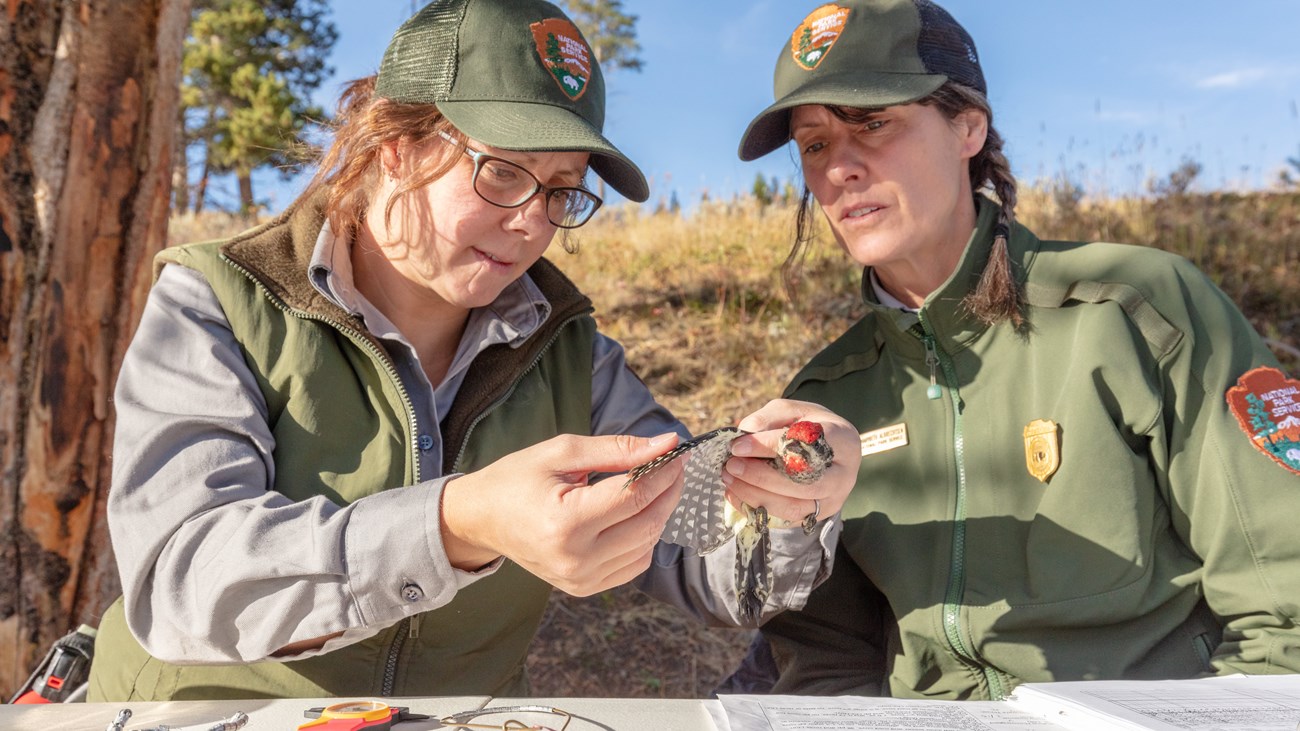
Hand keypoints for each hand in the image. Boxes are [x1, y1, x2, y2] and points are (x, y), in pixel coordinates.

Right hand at [440, 433, 683, 595]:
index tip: (676, 451)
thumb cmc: (518, 478)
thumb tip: (666, 444)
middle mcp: (575, 558)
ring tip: (654, 485)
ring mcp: (581, 579)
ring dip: (659, 513)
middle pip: (647, 523)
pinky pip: (634, 565)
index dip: (663, 472)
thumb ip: (618, 449)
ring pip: (647, 545)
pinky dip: (644, 538)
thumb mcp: (563, 452)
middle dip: (669, 491)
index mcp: (566, 522)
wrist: (482, 518)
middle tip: (673, 465)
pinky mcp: (584, 588)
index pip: (635, 496)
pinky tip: (635, 515)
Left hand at [723, 399, 860, 524]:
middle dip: (762, 477)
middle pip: (804, 484)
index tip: (738, 445)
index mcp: (844, 441)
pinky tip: (734, 494)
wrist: (828, 452)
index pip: (807, 446)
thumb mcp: (792, 411)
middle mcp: (844, 477)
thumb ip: (769, 417)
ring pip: (794, 508)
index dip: (770, 446)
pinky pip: (784, 521)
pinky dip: (756, 509)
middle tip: (731, 465)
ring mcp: (831, 502)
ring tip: (728, 479)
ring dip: (755, 495)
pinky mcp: (815, 518)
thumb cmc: (808, 427)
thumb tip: (746, 432)